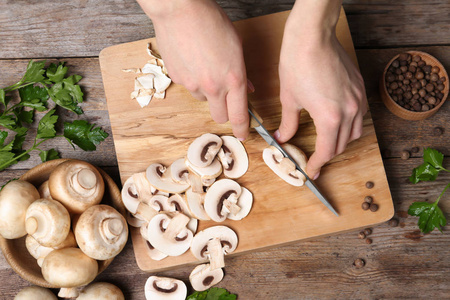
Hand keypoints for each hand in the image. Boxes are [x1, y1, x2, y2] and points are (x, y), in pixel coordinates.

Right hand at [138, 0, 249, 139]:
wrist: (180, 10)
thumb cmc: (210, 22)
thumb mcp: (236, 46)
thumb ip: (242, 72)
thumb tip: (247, 88)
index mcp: (233, 79)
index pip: (239, 115)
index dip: (242, 129)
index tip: (243, 134)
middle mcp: (213, 87)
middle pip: (220, 117)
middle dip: (224, 113)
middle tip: (224, 100)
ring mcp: (193, 85)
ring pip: (202, 100)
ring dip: (206, 92)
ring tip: (205, 67)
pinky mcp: (177, 79)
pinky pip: (188, 87)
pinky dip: (192, 80)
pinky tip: (192, 61)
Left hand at [276, 7, 366, 179]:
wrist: (312, 37)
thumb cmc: (297, 65)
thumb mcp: (289, 99)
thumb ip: (288, 123)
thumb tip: (283, 137)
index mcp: (330, 118)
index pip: (327, 151)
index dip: (317, 164)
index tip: (311, 170)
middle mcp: (349, 111)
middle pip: (342, 144)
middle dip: (328, 154)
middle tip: (315, 159)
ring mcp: (357, 98)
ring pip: (355, 131)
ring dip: (341, 141)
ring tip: (327, 142)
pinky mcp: (359, 87)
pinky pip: (360, 114)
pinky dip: (350, 124)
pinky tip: (337, 121)